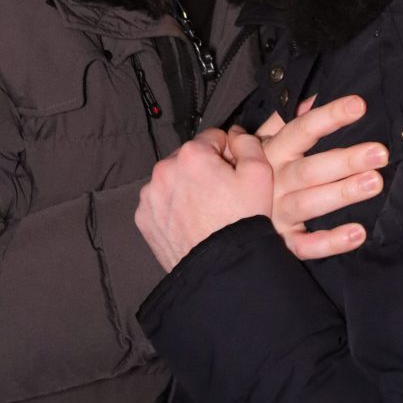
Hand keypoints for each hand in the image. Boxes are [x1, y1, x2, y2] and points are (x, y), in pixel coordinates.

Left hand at [135, 127, 272, 271]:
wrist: (222, 269)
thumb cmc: (242, 220)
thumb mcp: (259, 174)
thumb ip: (247, 143)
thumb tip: (233, 133)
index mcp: (191, 154)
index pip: (212, 138)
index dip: (227, 155)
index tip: (233, 175)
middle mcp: (164, 169)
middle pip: (189, 158)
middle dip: (204, 170)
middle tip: (221, 195)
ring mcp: (150, 195)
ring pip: (173, 179)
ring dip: (186, 187)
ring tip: (205, 211)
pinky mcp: (143, 218)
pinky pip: (160, 202)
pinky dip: (172, 207)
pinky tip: (189, 222)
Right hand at [255, 95, 387, 259]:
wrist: (218, 213)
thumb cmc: (247, 170)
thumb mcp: (259, 140)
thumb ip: (283, 119)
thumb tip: (312, 97)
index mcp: (272, 152)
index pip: (302, 129)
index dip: (329, 116)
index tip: (359, 105)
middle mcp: (274, 181)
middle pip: (311, 169)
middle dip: (345, 160)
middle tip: (379, 152)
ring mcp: (276, 211)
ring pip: (310, 203)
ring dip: (342, 193)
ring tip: (374, 182)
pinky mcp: (280, 239)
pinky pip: (304, 244)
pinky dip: (329, 242)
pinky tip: (357, 233)